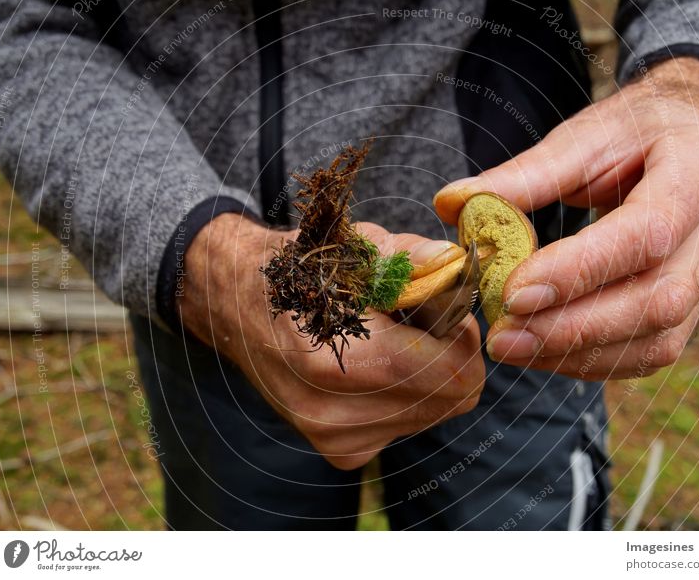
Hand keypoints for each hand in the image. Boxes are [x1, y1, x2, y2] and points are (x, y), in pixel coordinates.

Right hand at [177, 213, 484, 468]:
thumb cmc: (297, 269)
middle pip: (451, 399)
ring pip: (434, 414)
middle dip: (451, 356)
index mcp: (336, 361)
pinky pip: (407, 426)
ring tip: (394, 339)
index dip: (462, 336)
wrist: (237, 304)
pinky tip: (378, 367)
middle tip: (424, 320)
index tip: (446, 308)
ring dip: (430, 377)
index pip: (448, 373)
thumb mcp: (350, 247)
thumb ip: (405, 257)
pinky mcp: (339, 452)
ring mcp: (335, 439)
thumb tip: (450, 263)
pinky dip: (407, 396)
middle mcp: (334, 414)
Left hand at [434, 57, 698, 379]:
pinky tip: (540, 352)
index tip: (515, 293)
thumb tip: (451, 204)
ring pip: (657, 337)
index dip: (581, 269)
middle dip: (574, 326)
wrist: (678, 142)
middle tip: (503, 336)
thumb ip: (522, 175)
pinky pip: (648, 350)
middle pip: (658, 298)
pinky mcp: (691, 306)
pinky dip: (590, 359)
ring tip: (511, 347)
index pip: (648, 232)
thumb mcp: (580, 137)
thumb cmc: (628, 135)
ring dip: (578, 352)